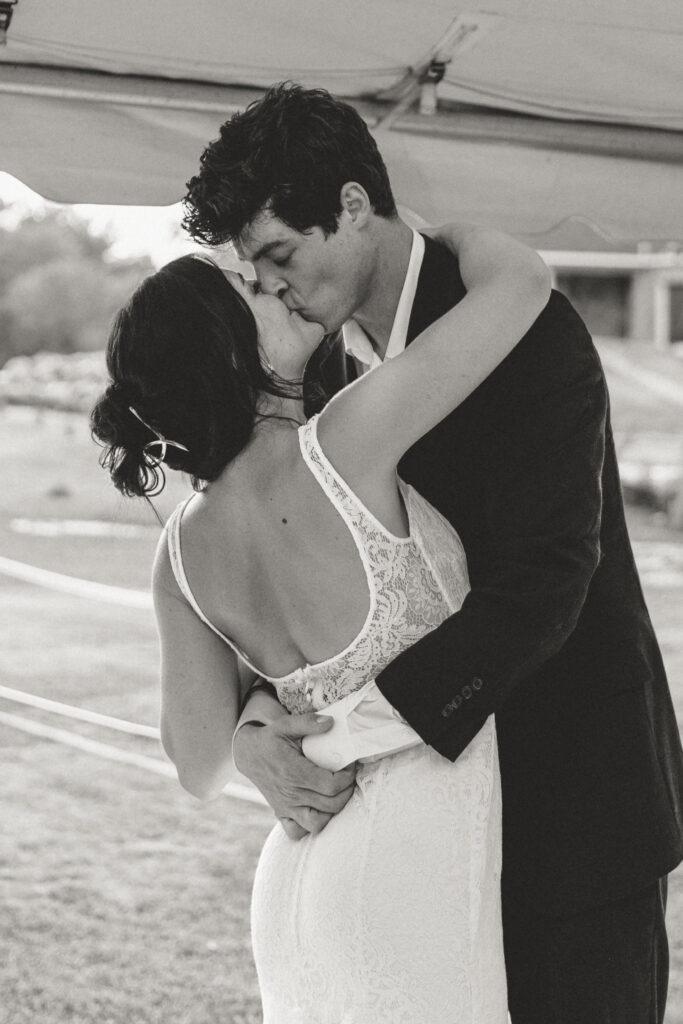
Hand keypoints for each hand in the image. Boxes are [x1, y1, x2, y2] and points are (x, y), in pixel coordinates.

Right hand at [233, 712, 356, 838]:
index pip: (331, 785)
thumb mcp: (286, 724)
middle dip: (347, 791)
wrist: (248, 755)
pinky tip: (319, 809)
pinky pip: (297, 832)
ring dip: (333, 811)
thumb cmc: (270, 739)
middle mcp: (290, 794)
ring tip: (337, 793)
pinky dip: (311, 825)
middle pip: (331, 804)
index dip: (347, 777)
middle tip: (348, 777)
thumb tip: (331, 722)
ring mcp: (285, 807)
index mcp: (294, 772)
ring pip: (317, 823)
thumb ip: (308, 723)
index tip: (350, 765)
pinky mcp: (281, 814)